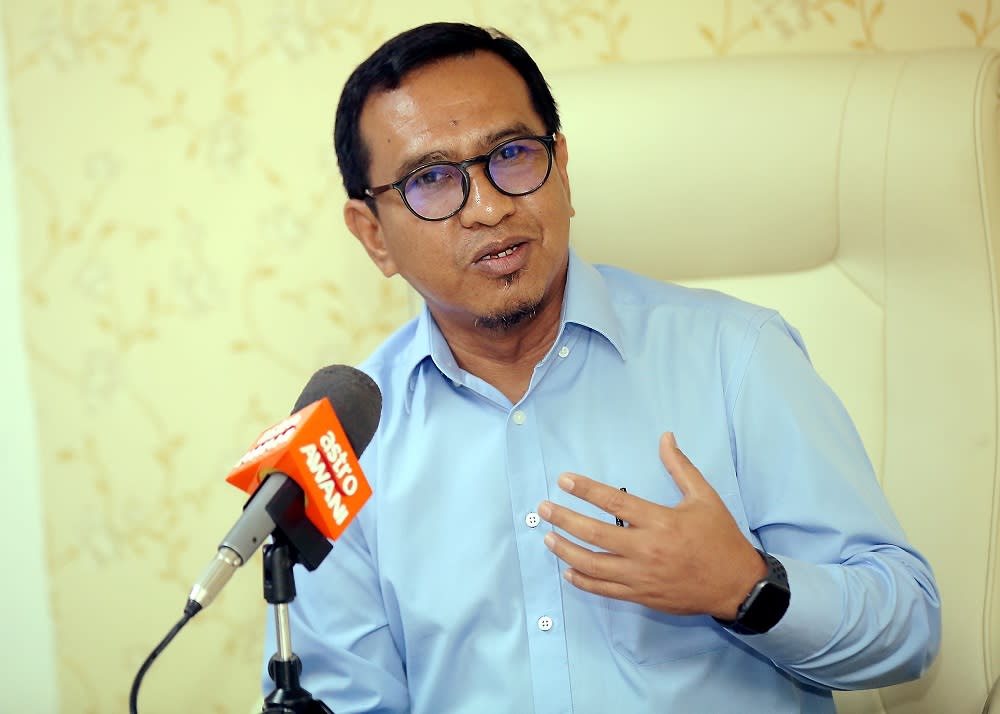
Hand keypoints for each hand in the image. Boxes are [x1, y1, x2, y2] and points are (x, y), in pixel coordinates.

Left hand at [537, 432, 765, 618]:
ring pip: (593, 565)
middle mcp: (646, 549)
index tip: (563, 480)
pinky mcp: (641, 595)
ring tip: (548, 537)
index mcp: (660, 521)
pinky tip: (568, 571)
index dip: (585, 490)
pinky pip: (604, 590)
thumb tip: (665, 437)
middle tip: (543, 508)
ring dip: (566, 550)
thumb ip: (680, 467)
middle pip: (594, 534)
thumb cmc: (720, 538)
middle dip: (564, 519)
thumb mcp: (704, 497)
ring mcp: (641, 576)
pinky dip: (583, 581)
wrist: (736, 585)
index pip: (613, 503)